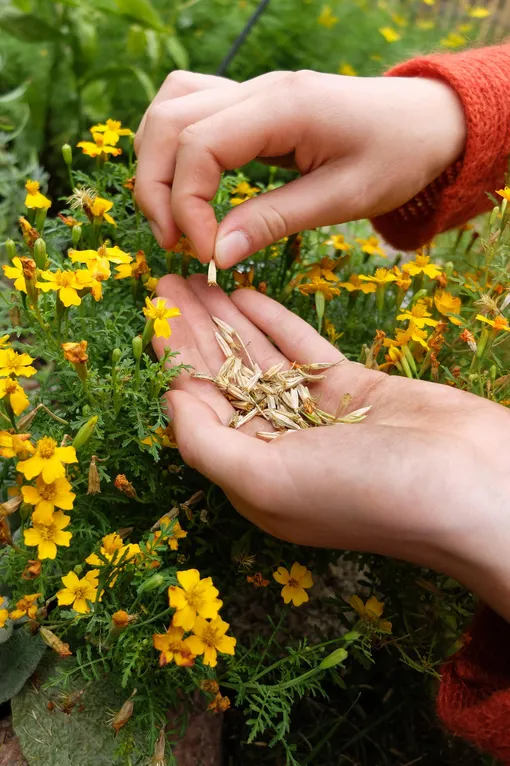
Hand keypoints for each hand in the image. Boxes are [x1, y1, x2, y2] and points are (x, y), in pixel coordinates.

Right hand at [134, 70, 465, 266]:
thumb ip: (275, 221)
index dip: (186, 206)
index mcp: (283, 107)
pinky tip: (189, 186)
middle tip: (175, 245)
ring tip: (175, 220)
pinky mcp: (251, 105)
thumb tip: (217, 254)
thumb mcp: (343, 198)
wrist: (427, 122)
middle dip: (156, 189)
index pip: (198, 147)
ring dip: (156, 166)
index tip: (206, 253)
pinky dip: (174, 149)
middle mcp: (257, 89)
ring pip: (169, 110)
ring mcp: (250, 91)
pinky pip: (190, 110)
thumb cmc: (398, 157)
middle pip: (167, 123)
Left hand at [153, 275, 509, 621]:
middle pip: (224, 378)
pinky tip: (247, 293)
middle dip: (193, 332)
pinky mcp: (353, 387)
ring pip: (260, 358)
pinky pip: (302, 348)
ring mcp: (318, 414)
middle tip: (164, 283)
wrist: (472, 484)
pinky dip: (275, 320)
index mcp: (254, 477)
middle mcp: (281, 446)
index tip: (151, 318)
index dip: (173, 363)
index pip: (199, 410)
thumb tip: (170, 400)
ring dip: (227, 319)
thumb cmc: (368, 494)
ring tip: (196, 277)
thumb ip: (209, 444)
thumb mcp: (270, 482)